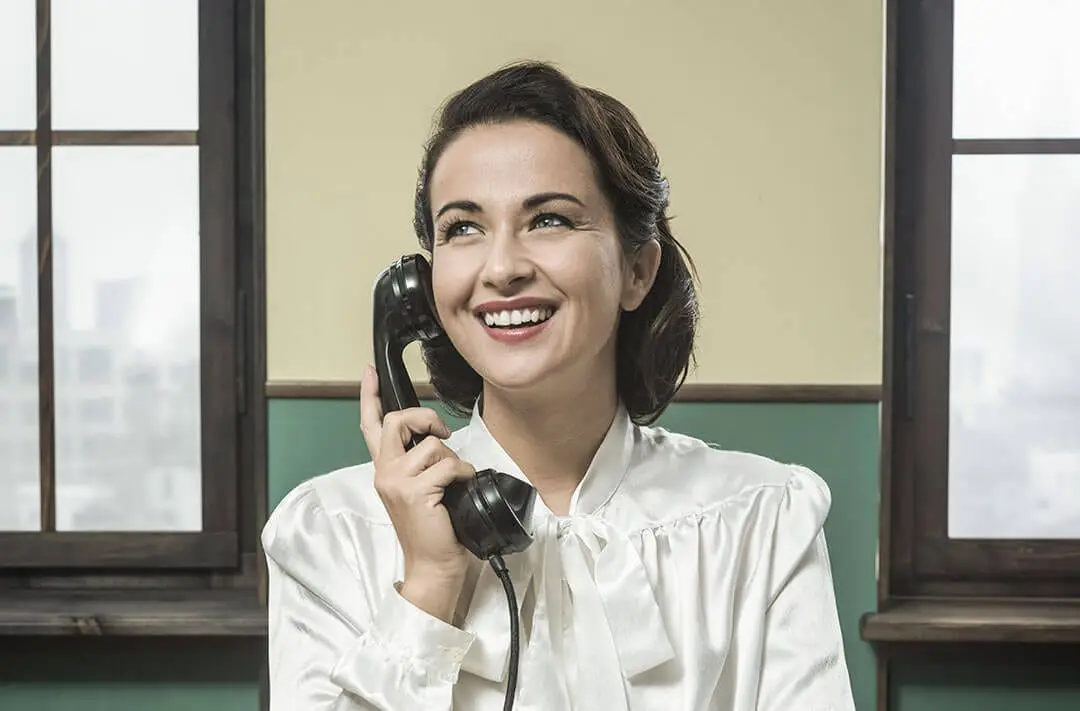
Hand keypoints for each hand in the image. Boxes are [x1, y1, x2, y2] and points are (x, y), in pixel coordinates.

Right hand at [359, 365, 474, 622]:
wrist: (434, 565)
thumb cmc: (435, 529)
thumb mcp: (421, 489)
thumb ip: (420, 464)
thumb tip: (439, 440)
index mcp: (385, 469)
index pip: (370, 426)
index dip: (370, 395)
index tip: (369, 371)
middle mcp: (384, 472)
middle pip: (395, 420)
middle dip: (424, 417)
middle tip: (441, 432)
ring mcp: (396, 481)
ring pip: (431, 446)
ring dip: (452, 459)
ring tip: (454, 482)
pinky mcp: (414, 491)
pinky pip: (447, 465)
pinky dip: (462, 473)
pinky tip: (460, 488)